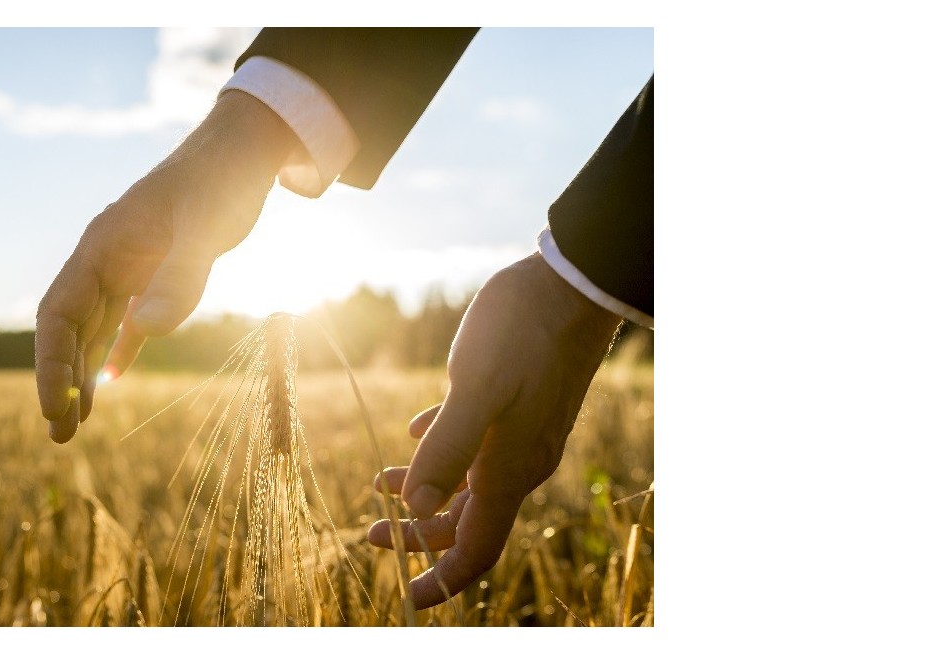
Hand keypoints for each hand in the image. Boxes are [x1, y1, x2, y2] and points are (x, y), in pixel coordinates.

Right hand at [34, 90, 297, 442]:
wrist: (245, 151)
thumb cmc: (222, 180)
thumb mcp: (206, 226)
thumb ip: (179, 276)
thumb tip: (146, 331)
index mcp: (101, 246)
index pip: (58, 313)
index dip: (50, 362)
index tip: (52, 407)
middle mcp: (105, 259)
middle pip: (66, 329)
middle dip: (58, 381)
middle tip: (58, 436)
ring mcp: (128, 267)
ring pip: (91, 331)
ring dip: (81, 376)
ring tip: (73, 425)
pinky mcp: (155, 273)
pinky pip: (124, 322)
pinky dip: (114, 354)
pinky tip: (109, 385)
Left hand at [365, 254, 622, 608]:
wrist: (573, 284)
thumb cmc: (523, 330)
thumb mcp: (477, 388)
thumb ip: (447, 449)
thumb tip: (419, 509)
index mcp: (509, 469)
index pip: (478, 547)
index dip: (443, 578)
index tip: (407, 597)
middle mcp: (520, 462)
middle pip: (467, 521)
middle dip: (418, 534)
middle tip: (369, 532)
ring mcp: (522, 433)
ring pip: (469, 481)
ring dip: (424, 488)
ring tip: (380, 481)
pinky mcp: (519, 404)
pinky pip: (477, 444)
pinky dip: (441, 449)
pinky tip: (415, 434)